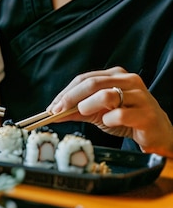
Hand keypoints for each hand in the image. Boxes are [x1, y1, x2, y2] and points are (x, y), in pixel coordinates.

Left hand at [47, 67, 172, 157]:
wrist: (156, 132)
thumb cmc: (126, 118)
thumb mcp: (98, 112)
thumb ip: (77, 110)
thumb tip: (54, 112)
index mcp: (116, 75)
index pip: (84, 79)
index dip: (66, 92)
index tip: (52, 106)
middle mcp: (128, 81)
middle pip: (92, 83)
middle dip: (70, 98)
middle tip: (58, 111)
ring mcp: (139, 96)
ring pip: (106, 95)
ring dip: (88, 106)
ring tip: (85, 113)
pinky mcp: (146, 113)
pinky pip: (120, 114)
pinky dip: (109, 120)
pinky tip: (110, 123)